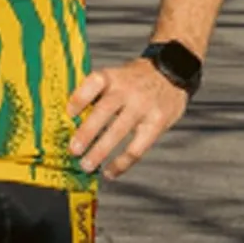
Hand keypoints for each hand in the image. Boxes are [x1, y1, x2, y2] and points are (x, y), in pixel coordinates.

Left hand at [66, 57, 188, 178]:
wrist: (174, 71)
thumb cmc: (138, 78)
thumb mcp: (119, 74)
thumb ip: (99, 93)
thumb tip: (72, 118)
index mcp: (115, 76)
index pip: (95, 82)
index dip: (80, 97)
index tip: (69, 113)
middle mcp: (128, 90)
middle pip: (104, 110)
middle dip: (86, 132)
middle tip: (73, 149)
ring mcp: (143, 106)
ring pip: (119, 131)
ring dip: (100, 151)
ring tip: (87, 165)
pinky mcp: (157, 122)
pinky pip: (137, 148)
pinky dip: (122, 163)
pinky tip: (110, 172)